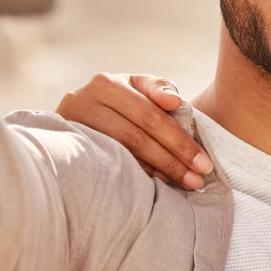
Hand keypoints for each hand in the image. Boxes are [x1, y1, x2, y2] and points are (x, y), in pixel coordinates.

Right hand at [56, 73, 212, 189]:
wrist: (75, 117)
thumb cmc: (118, 102)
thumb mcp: (135, 88)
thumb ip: (158, 89)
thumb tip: (174, 101)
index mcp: (106, 84)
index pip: (150, 115)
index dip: (178, 139)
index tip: (204, 161)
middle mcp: (83, 102)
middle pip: (136, 137)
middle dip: (173, 159)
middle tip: (199, 178)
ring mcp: (71, 128)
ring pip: (121, 154)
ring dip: (157, 172)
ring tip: (184, 184)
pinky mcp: (67, 150)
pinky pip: (107, 167)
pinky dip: (135, 177)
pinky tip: (156, 187)